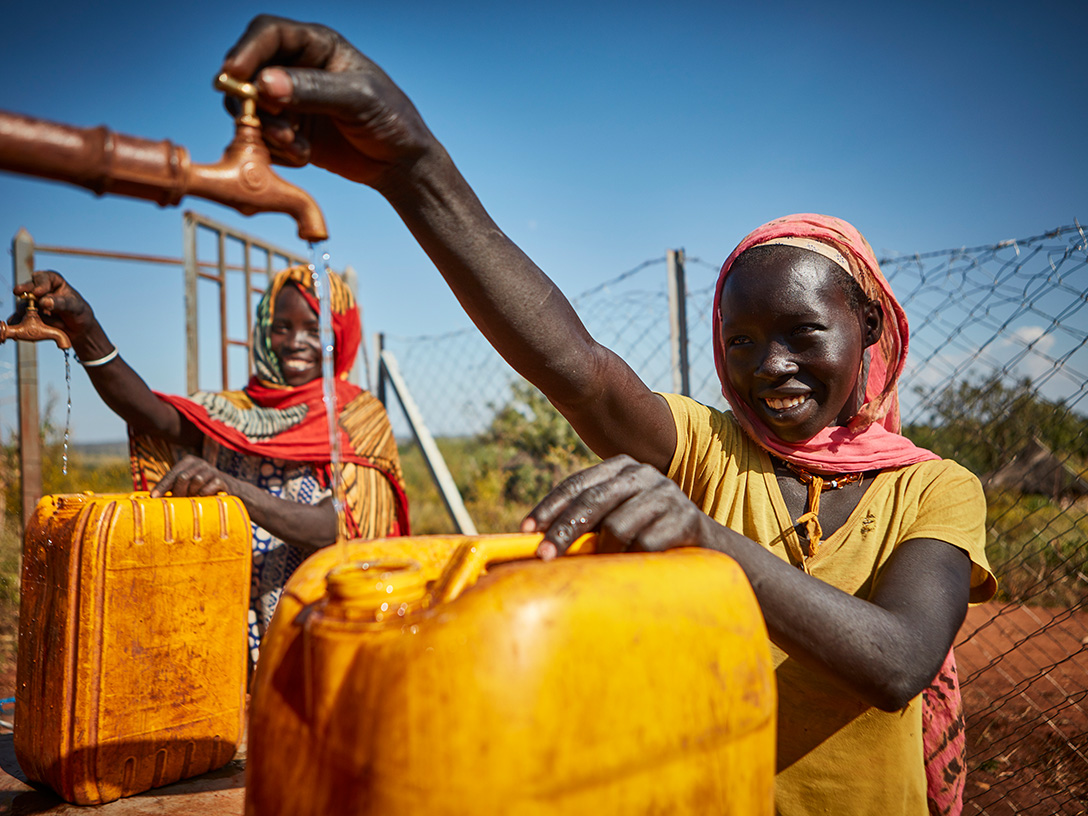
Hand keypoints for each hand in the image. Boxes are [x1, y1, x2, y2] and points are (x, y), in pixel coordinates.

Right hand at [11, 269, 96, 339]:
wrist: (77, 329)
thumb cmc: (78, 312)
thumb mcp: (74, 307)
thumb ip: (61, 303)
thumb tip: (44, 302)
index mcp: (53, 282)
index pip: (45, 278)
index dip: (40, 284)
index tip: (38, 292)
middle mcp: (40, 290)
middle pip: (29, 288)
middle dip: (24, 290)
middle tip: (18, 292)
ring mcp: (33, 303)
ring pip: (24, 304)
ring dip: (25, 309)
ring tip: (28, 316)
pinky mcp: (28, 315)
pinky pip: (21, 318)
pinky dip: (19, 320)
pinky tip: (17, 323)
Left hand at [151, 454, 231, 497]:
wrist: (228, 489)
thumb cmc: (200, 488)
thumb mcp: (187, 483)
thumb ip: (172, 486)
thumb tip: (151, 496)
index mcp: (189, 461)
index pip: (172, 474)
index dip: (162, 486)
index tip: (154, 497)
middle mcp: (200, 463)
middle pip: (183, 477)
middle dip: (179, 491)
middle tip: (179, 500)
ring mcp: (211, 470)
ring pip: (196, 482)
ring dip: (192, 493)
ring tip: (193, 498)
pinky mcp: (221, 479)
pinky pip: (206, 489)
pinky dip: (203, 495)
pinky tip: (204, 498)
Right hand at [220, 15, 436, 186]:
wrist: (400, 163)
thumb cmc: (391, 120)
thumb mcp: (358, 99)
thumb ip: (313, 89)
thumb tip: (265, 84)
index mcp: (317, 46)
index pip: (268, 34)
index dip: (246, 50)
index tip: (234, 74)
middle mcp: (297, 68)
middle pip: (248, 71)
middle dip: (250, 98)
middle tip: (268, 123)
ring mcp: (290, 101)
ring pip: (249, 106)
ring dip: (264, 129)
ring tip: (295, 145)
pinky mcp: (289, 131)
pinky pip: (261, 136)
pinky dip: (274, 148)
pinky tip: (303, 156)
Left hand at [522, 455, 711, 559]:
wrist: (708, 546)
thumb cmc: (648, 533)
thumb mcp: (618, 517)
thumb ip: (588, 519)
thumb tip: (539, 540)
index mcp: (620, 468)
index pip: (577, 483)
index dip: (550, 507)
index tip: (527, 530)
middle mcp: (643, 474)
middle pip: (593, 501)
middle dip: (564, 530)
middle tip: (544, 556)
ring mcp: (666, 494)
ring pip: (618, 525)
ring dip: (605, 551)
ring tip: (605, 563)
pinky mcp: (686, 518)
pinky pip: (646, 544)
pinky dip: (634, 559)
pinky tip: (636, 564)